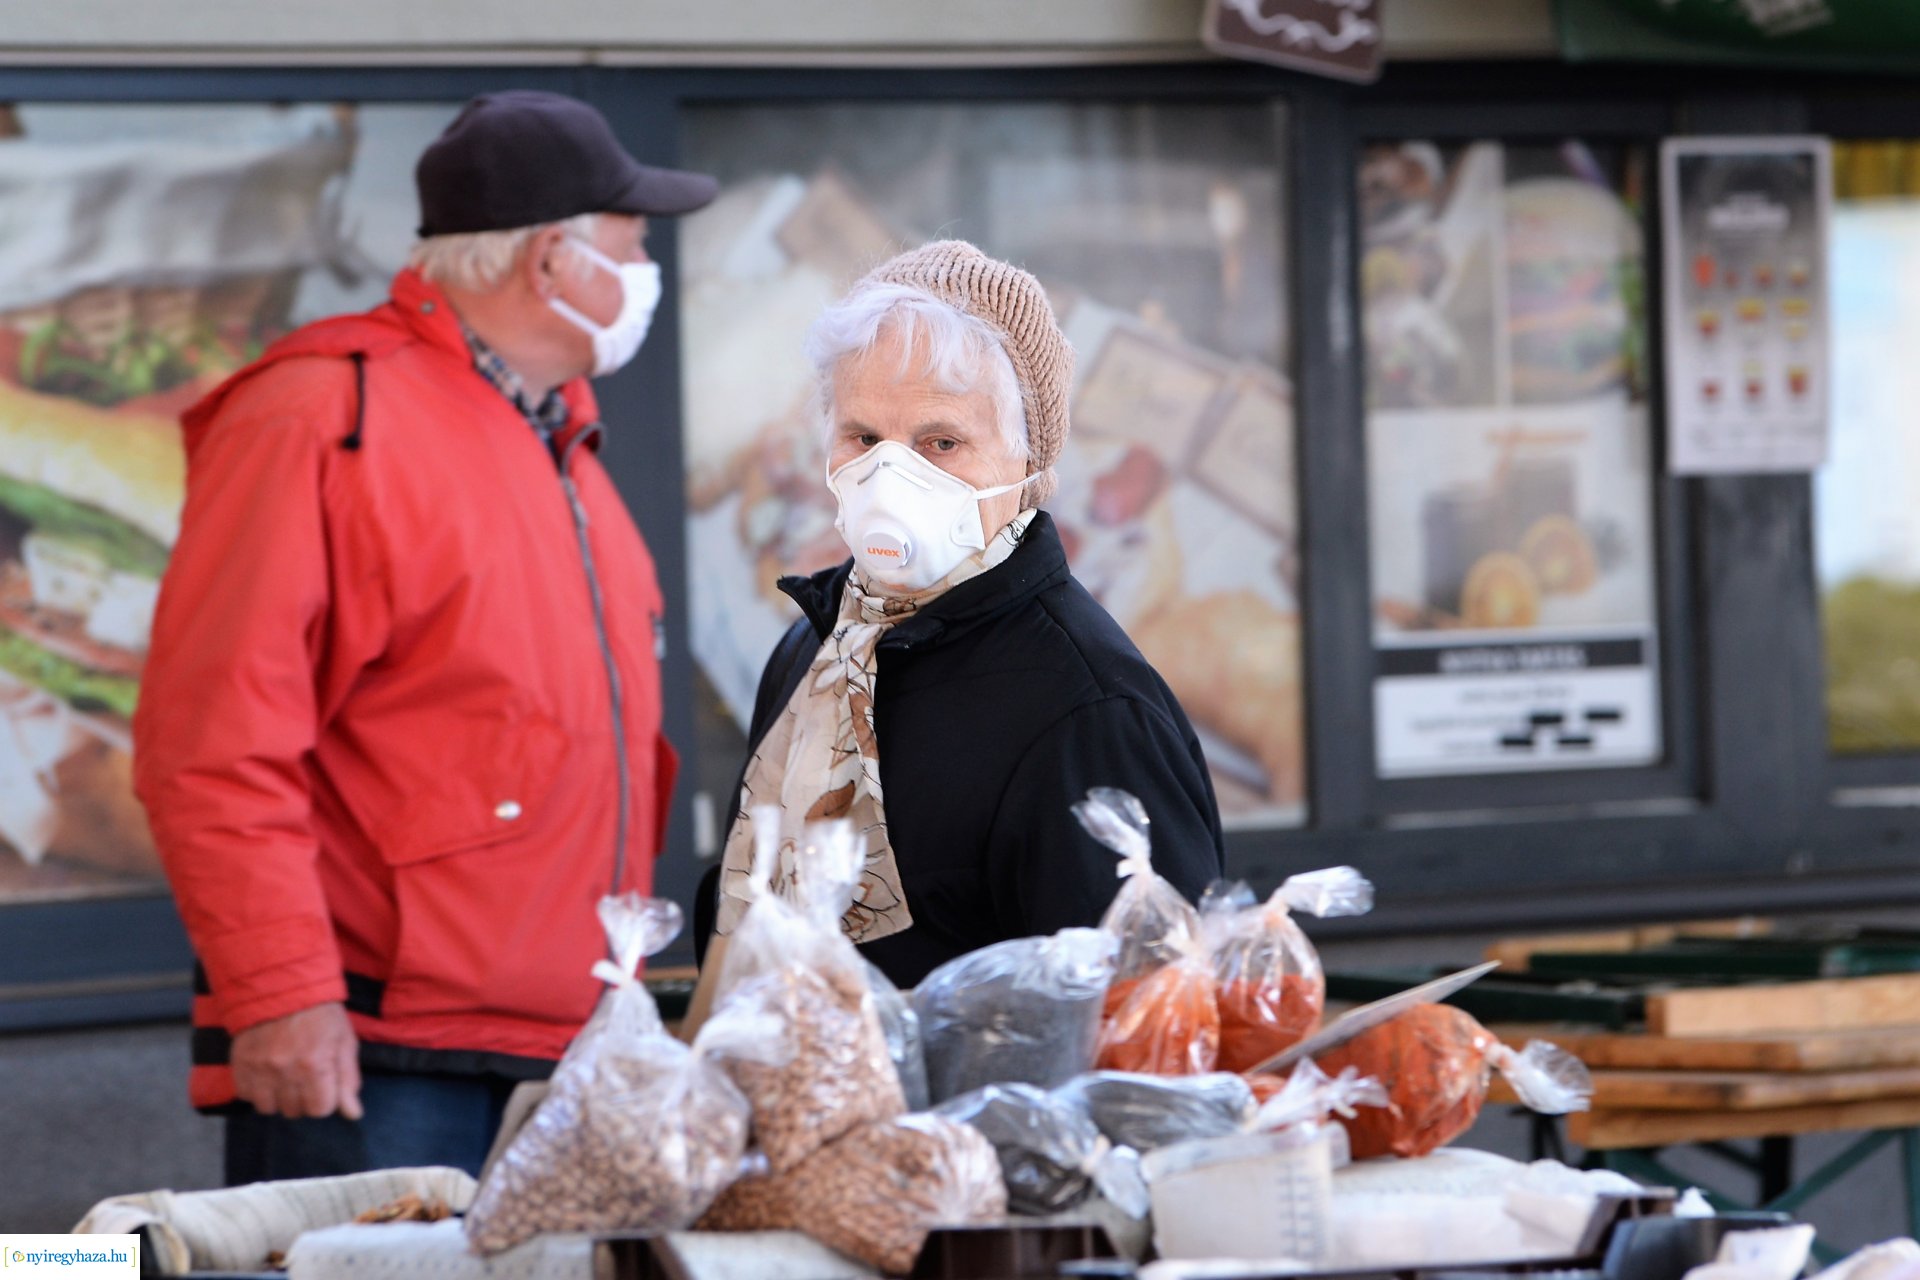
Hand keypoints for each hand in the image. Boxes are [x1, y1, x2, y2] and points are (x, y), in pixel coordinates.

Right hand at [230, 1001, 362, 1120]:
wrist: (281, 986)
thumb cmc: (320, 1014)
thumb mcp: (344, 1041)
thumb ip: (347, 1080)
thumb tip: (353, 1115)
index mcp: (315, 1065)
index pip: (320, 1110)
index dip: (325, 1098)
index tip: (324, 1081)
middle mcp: (284, 1071)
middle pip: (295, 1111)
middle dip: (303, 1097)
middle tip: (305, 1073)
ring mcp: (259, 1069)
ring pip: (269, 1108)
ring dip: (278, 1096)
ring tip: (285, 1074)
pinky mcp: (240, 1065)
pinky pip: (246, 1096)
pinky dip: (257, 1089)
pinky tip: (267, 1072)